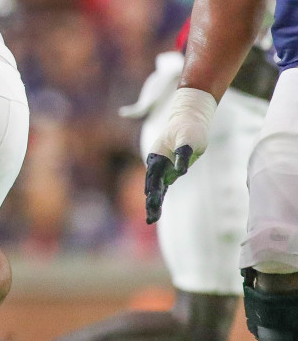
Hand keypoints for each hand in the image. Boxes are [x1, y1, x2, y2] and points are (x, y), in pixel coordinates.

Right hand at [144, 87, 215, 223]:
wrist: (188, 121)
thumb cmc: (190, 129)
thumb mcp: (189, 139)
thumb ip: (183, 155)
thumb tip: (180, 171)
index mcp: (157, 155)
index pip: (154, 176)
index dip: (153, 189)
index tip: (153, 201)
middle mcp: (156, 164)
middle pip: (152, 186)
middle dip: (151, 202)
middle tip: (151, 218)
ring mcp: (162, 169)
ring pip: (156, 189)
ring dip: (153, 204)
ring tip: (151, 219)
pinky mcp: (169, 172)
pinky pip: (162, 189)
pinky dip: (159, 199)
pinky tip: (156, 212)